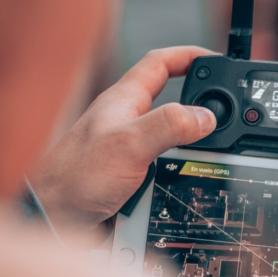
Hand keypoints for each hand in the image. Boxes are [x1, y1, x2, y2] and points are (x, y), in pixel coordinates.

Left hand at [28, 46, 216, 240]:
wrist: (52, 220)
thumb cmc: (74, 177)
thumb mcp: (128, 144)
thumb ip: (169, 125)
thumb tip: (206, 116)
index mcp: (124, 101)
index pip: (160, 64)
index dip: (189, 57)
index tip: (216, 61)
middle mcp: (127, 121)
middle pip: (172, 103)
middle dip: (200, 108)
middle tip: (225, 117)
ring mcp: (130, 150)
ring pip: (173, 141)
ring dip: (192, 151)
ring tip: (208, 160)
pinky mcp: (132, 177)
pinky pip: (166, 170)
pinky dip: (180, 175)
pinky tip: (188, 184)